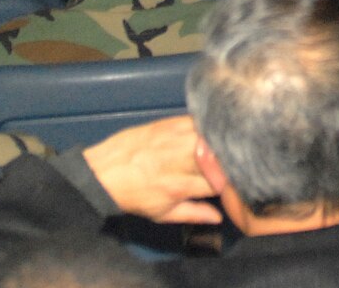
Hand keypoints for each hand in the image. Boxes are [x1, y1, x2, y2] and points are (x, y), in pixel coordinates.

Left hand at [83, 116, 223, 223]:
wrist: (103, 172)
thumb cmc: (134, 197)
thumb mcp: (162, 214)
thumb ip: (193, 214)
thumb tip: (220, 217)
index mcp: (181, 185)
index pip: (221, 182)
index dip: (232, 183)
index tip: (235, 183)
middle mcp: (182, 159)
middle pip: (220, 156)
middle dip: (230, 160)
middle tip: (235, 164)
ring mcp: (176, 137)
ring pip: (212, 136)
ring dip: (221, 142)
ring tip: (226, 147)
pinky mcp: (169, 122)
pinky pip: (198, 121)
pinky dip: (208, 126)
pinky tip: (211, 132)